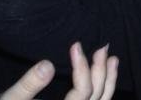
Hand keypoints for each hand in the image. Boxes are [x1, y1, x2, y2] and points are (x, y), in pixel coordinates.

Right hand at [0, 42, 118, 99]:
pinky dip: (102, 90)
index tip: (76, 45)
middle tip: (102, 47)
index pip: (82, 93)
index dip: (83, 69)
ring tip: (112, 59)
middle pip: (96, 98)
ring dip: (108, 81)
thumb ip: (27, 86)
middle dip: (101, 72)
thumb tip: (47, 64)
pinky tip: (105, 75)